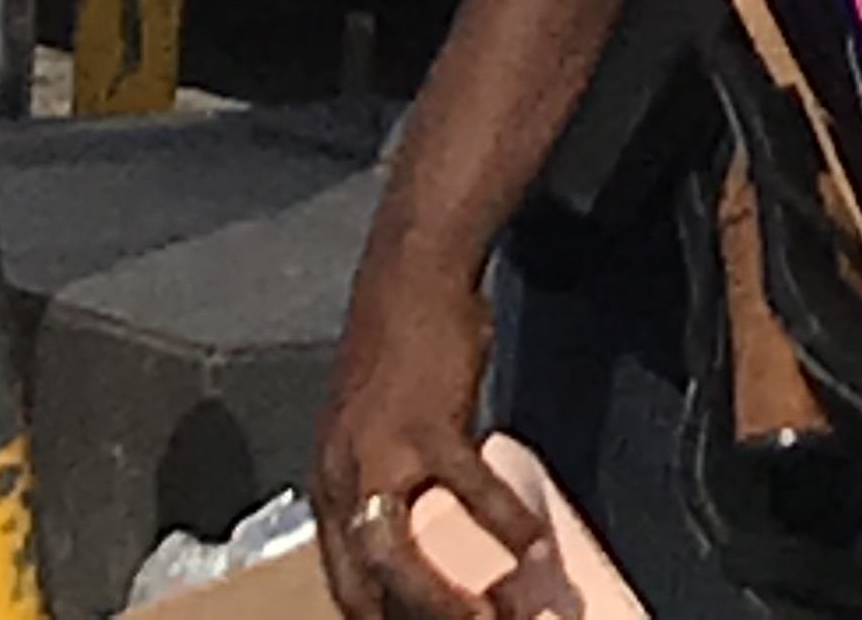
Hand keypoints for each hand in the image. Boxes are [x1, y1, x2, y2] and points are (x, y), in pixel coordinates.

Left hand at [312, 237, 545, 619]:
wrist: (410, 274)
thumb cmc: (399, 345)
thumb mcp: (371, 423)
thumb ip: (385, 473)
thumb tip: (422, 519)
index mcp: (327, 484)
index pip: (344, 583)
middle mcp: (341, 482)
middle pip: (366, 589)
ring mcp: (380, 458)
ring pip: (401, 563)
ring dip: (446, 604)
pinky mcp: (428, 429)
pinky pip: (470, 494)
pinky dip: (504, 525)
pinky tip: (535, 545)